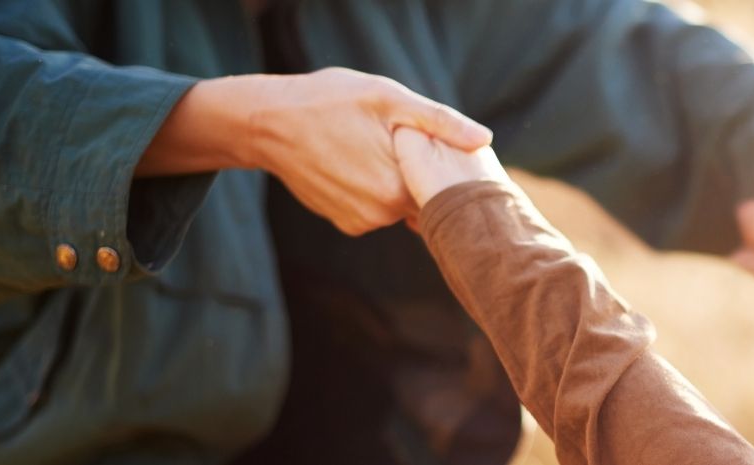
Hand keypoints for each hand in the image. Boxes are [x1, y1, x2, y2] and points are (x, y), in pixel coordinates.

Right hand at [142, 67, 493, 235]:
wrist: (268, 123)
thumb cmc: (329, 101)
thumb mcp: (387, 98)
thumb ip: (438, 122)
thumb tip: (484, 139)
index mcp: (400, 186)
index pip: (447, 185)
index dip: (447, 165)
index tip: (439, 147)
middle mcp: (383, 214)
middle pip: (425, 195)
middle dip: (421, 173)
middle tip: (397, 141)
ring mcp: (363, 222)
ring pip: (401, 203)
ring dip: (397, 182)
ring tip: (375, 149)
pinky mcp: (346, 224)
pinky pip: (377, 210)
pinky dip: (375, 191)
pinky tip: (358, 165)